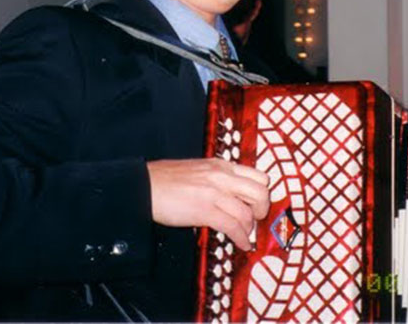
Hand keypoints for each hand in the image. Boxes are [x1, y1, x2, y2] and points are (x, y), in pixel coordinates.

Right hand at [147, 158, 268, 249]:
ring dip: (250, 228)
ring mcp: (214, 193)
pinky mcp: (205, 210)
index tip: (258, 204)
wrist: (144, 186)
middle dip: (262, 210)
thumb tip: (233, 194)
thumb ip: (217, 178)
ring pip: (248, 212)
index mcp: (221, 166)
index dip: (263, 193)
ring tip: (244, 234)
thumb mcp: (199, 170)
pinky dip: (241, 238)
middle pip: (261, 192)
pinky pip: (233, 226)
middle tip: (255, 219)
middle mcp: (222, 176)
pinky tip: (240, 243)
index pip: (258, 176)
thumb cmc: (166, 180)